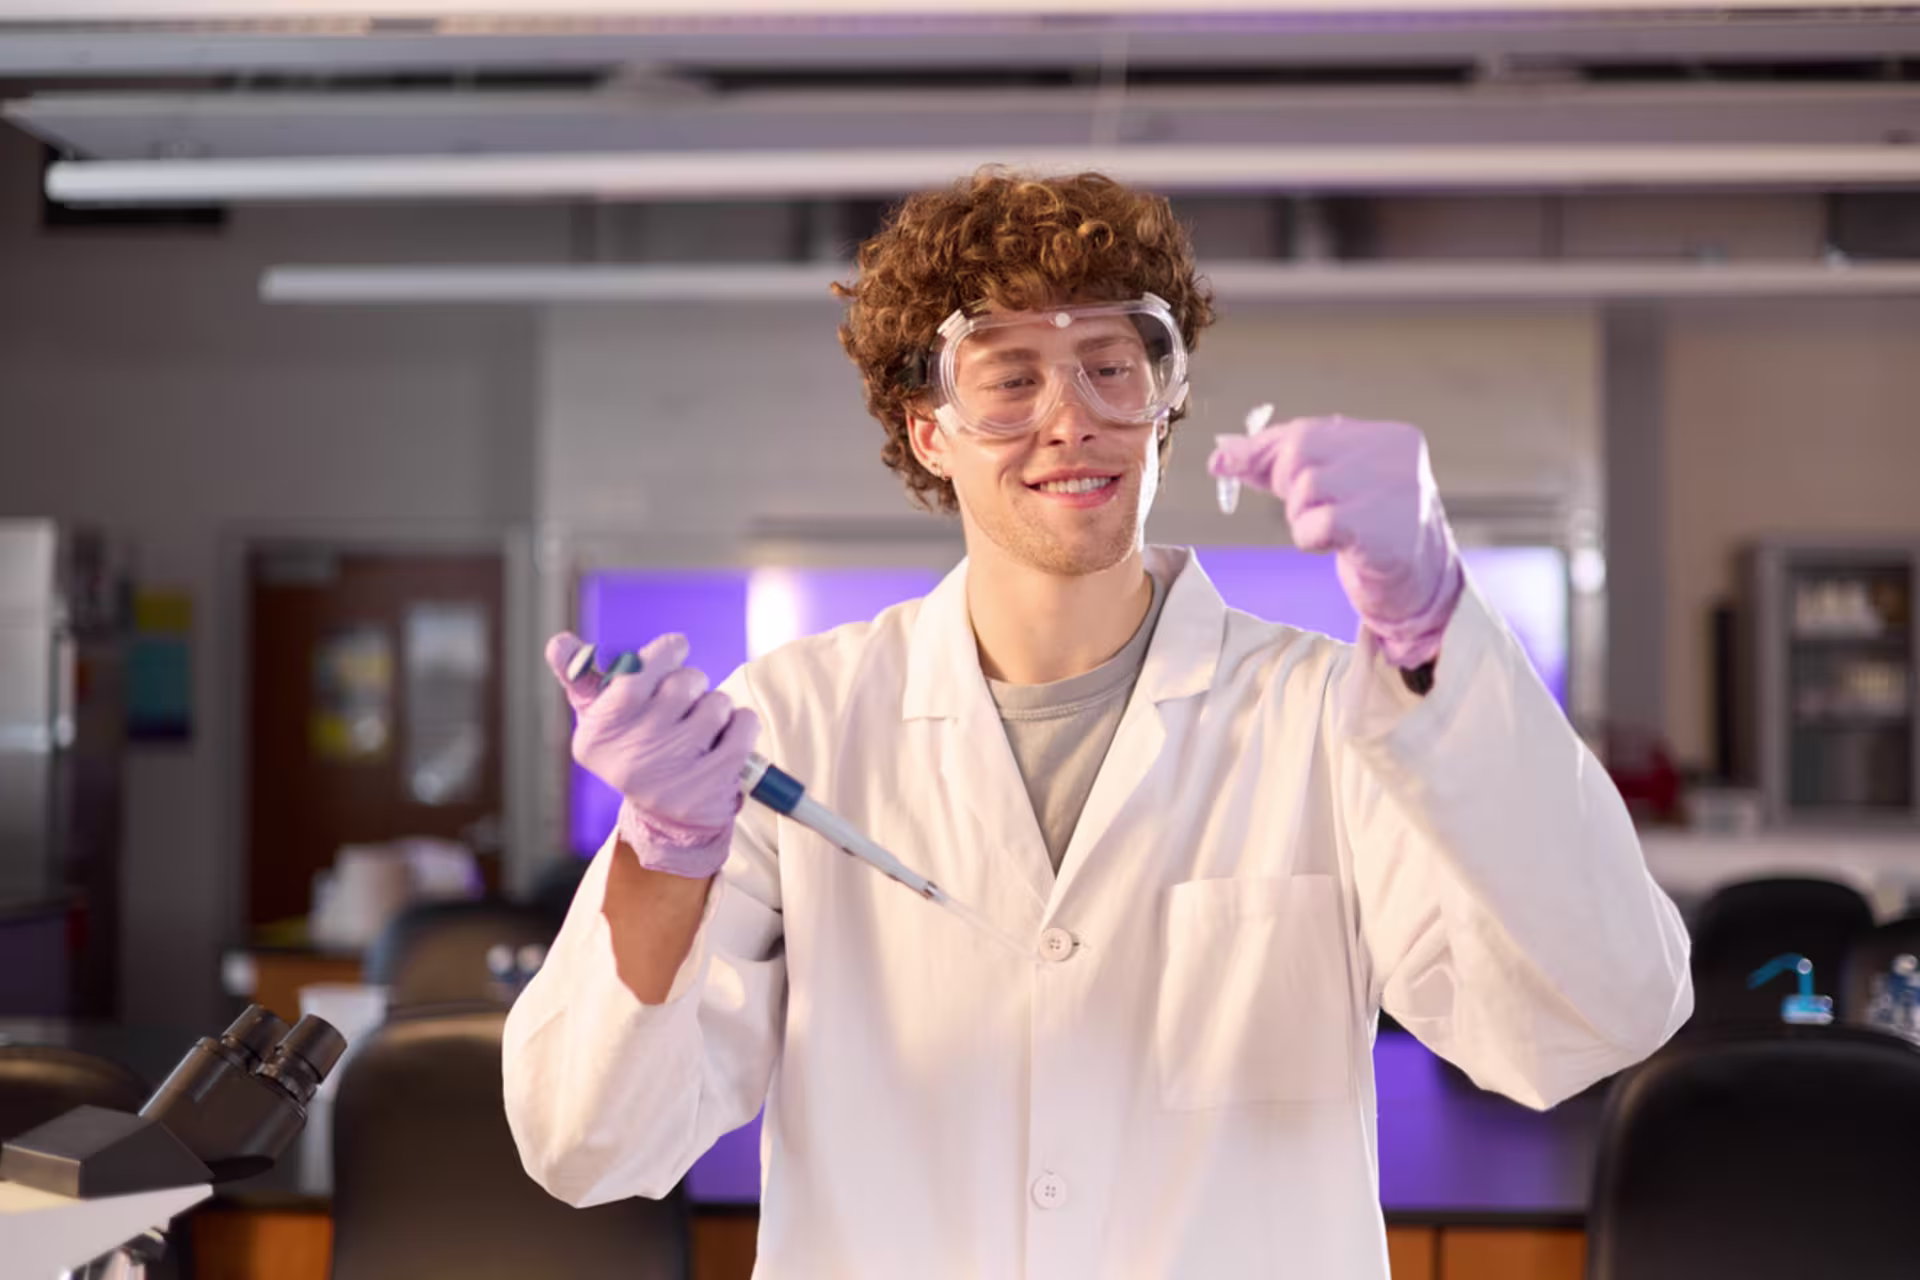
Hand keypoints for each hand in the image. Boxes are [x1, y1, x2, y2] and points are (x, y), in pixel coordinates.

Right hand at [547, 631, 760, 877]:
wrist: (666, 820)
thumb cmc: (632, 750)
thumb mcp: (600, 718)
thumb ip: (580, 676)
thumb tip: (559, 642)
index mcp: (598, 734)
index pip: (637, 674)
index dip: (664, 653)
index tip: (675, 648)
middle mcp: (633, 755)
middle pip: (684, 683)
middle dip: (692, 683)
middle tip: (683, 704)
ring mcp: (674, 773)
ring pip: (716, 703)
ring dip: (716, 707)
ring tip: (699, 729)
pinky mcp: (712, 786)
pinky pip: (743, 725)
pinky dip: (742, 724)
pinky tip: (724, 740)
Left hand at [1209, 414, 1462, 668]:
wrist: (1421, 589)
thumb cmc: (1372, 534)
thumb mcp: (1332, 490)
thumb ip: (1279, 466)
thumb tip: (1221, 456)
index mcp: (1387, 436)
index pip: (1307, 430)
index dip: (1263, 451)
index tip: (1227, 463)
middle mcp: (1393, 453)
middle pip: (1301, 452)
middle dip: (1288, 487)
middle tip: (1313, 514)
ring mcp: (1392, 488)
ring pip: (1305, 488)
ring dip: (1302, 519)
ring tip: (1334, 533)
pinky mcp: (1379, 526)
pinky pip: (1315, 523)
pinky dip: (1310, 538)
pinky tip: (1337, 547)